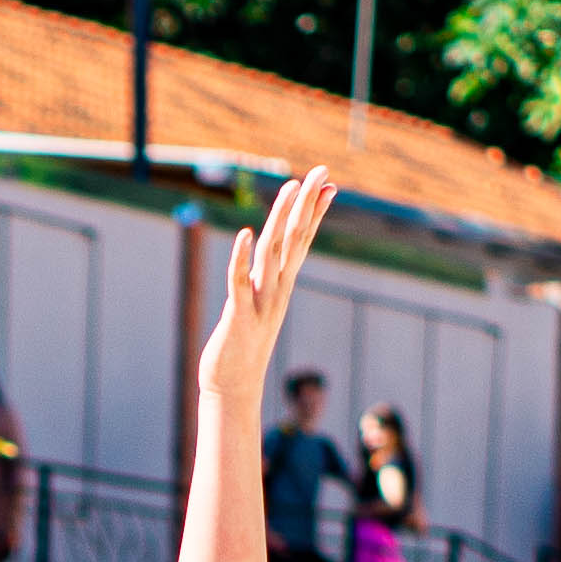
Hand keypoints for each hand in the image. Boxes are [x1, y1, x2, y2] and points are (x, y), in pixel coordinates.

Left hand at [193, 169, 335, 410]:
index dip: (314, 212)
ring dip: (282, 220)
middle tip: (321, 172)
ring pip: (273, 254)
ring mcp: (260, 304)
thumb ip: (263, 282)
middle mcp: (276, 291)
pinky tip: (247, 234)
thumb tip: (268, 258)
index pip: (302, 242)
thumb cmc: (242, 347)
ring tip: (291, 188)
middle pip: (295, 240)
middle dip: (307, 204)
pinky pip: (240, 283)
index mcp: (281, 286)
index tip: (328, 183)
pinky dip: (243, 259)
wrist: (232, 389)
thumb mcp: (257, 306)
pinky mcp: (238, 318)